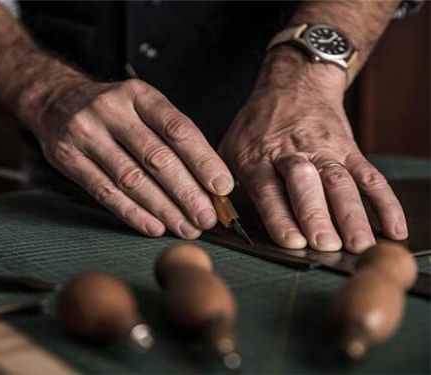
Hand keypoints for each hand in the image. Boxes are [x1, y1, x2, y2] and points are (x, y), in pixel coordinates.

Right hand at [27, 78, 233, 238]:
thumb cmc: (113, 112)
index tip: (222, 187)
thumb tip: (209, 184)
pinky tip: (154, 227)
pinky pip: (105, 192)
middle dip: (187, 193)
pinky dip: (133, 213)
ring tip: (186, 227)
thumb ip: (171, 139)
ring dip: (164, 209)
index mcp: (138, 94)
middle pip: (156, 158)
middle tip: (207, 218)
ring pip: (132, 179)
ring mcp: (85, 133)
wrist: (56, 102)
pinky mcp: (67, 157)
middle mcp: (111, 110)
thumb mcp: (142, 107)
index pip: (177, 129)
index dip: (203, 160)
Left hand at [219, 46, 406, 252]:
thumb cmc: (257, 126)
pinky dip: (385, 203)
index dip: (280, 215)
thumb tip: (217, 220)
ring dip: (352, 214)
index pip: (269, 189)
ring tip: (360, 245)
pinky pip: (371, 177)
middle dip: (316, 214)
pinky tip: (394, 229)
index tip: (291, 241)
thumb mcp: (229, 148)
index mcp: (258, 156)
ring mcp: (325, 151)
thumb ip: (224, 182)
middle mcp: (293, 154)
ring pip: (340, 182)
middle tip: (325, 244)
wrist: (293, 85)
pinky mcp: (350, 151)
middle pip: (306, 184)